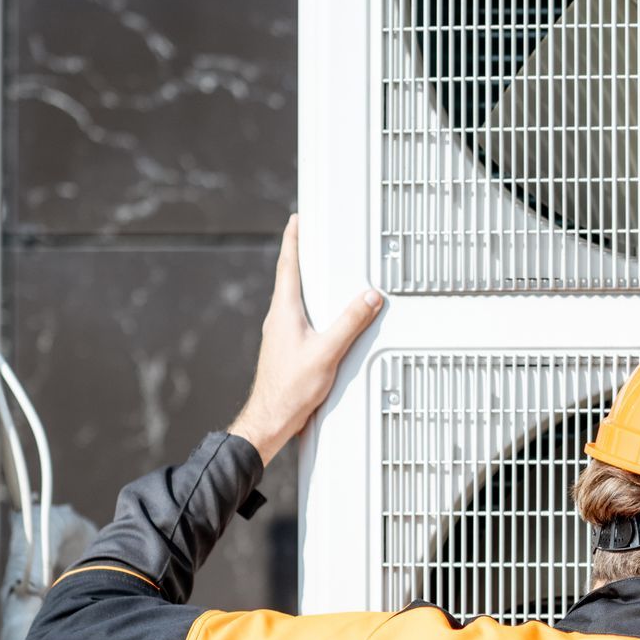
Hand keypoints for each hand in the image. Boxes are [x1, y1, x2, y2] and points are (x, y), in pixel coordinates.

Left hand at [230, 215, 383, 465]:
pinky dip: (310, 306)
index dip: (293, 240)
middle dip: (300, 255)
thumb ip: (350, 323)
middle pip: (290, 278)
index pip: (288, 266)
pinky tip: (322, 316)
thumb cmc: (290, 389)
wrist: (270, 419)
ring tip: (319, 270)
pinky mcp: (286, 348)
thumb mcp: (328, 353)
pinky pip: (299, 318)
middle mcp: (279, 319)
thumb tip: (368, 297)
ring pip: (293, 298)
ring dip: (305, 281)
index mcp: (284, 312)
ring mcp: (280, 334)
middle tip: (309, 236)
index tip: (297, 220)